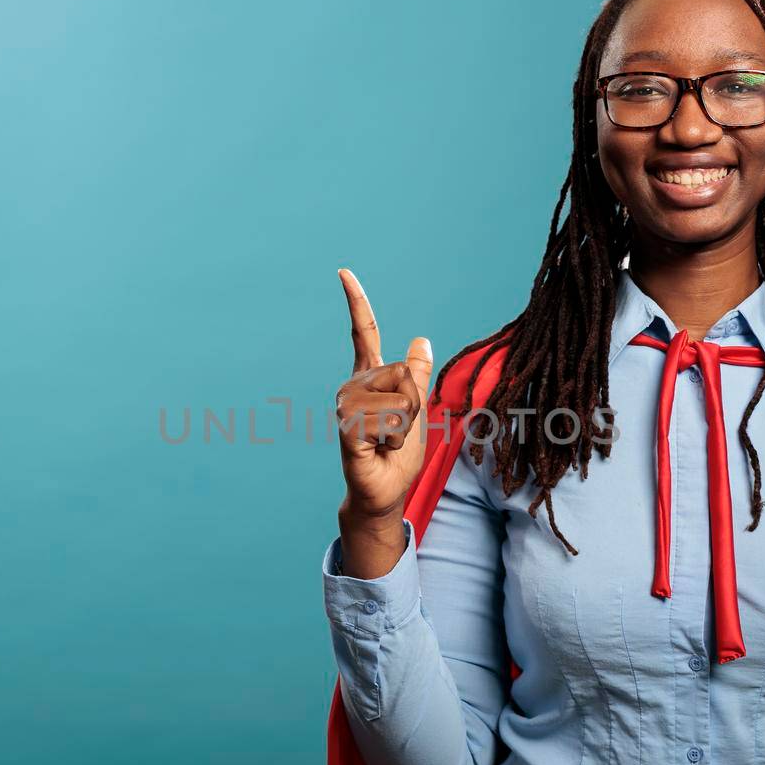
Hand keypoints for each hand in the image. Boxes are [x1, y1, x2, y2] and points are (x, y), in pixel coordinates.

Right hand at [334, 268, 433, 522]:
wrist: (385, 492)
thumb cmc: (398, 453)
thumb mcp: (417, 409)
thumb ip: (416, 376)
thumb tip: (421, 339)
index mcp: (369, 377)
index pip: (363, 332)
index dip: (356, 302)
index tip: (343, 272)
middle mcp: (353, 385)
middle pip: (402, 373)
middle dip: (414, 404)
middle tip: (397, 429)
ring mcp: (346, 406)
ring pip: (400, 398)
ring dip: (405, 425)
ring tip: (386, 440)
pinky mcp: (347, 428)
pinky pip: (389, 420)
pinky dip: (394, 439)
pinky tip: (378, 449)